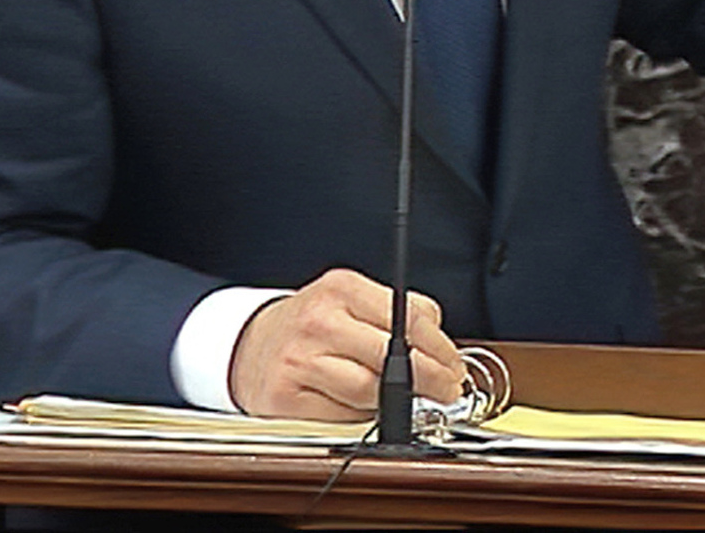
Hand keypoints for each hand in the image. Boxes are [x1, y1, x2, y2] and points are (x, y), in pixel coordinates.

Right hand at [227, 267, 466, 420]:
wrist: (250, 344)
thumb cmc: (311, 325)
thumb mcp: (352, 299)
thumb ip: (398, 311)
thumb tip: (441, 341)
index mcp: (341, 288)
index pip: (409, 318)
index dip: (441, 349)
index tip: (454, 366)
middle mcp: (319, 321)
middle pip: (392, 359)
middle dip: (430, 379)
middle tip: (446, 389)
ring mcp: (300, 360)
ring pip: (368, 391)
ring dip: (393, 400)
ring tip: (400, 396)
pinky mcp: (286, 397)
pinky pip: (341, 416)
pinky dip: (359, 415)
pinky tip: (361, 405)